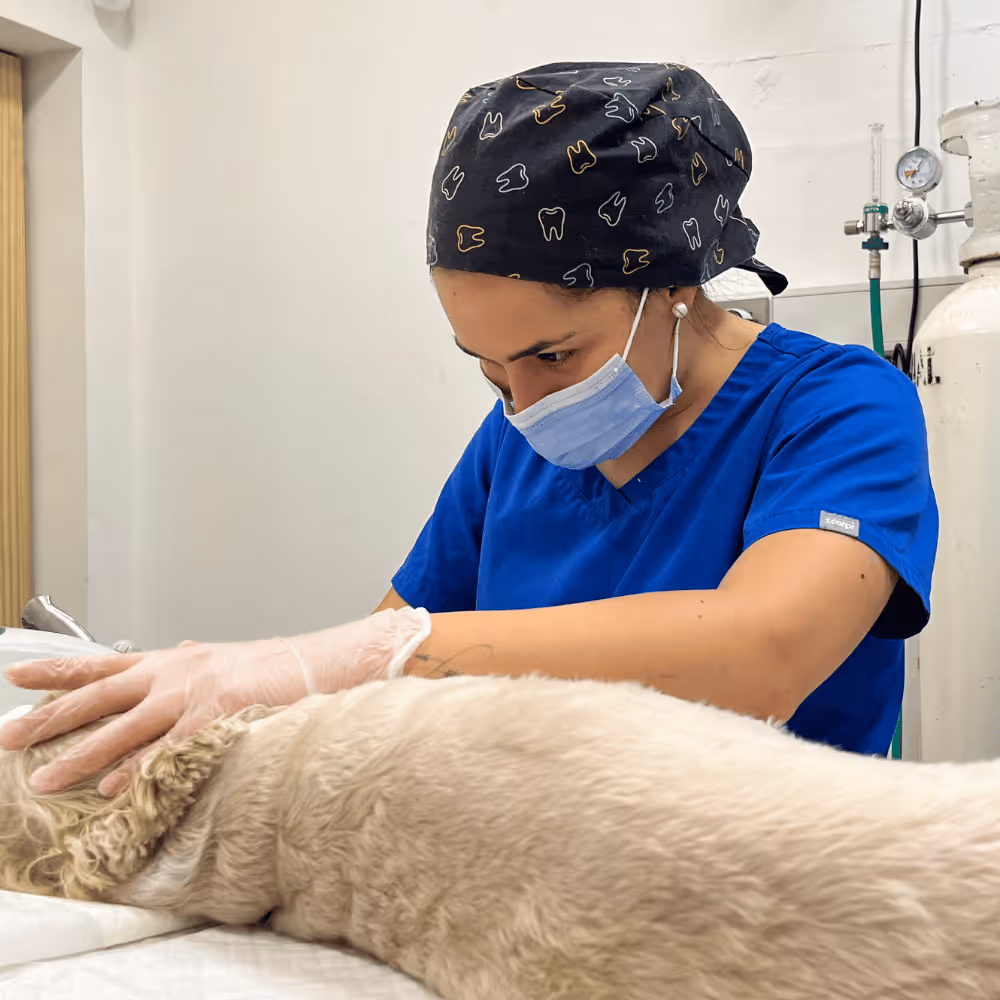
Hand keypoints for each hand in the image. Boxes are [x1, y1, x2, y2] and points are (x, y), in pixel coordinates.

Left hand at [0, 607, 429, 796]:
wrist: (322, 660)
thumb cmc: (273, 669)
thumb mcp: (220, 665)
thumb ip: (186, 672)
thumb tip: (164, 674)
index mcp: (174, 660)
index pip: (104, 663)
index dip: (59, 672)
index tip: (17, 677)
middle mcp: (175, 672)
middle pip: (101, 695)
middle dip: (52, 718)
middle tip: (9, 736)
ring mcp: (194, 693)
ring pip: (125, 728)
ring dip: (81, 756)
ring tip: (45, 779)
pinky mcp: (216, 715)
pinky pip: (168, 750)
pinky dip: (137, 771)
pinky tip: (111, 789)